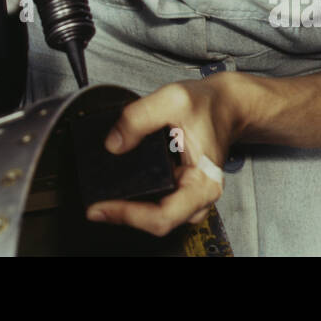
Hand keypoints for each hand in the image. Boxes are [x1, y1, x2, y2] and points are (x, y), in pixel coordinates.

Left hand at [85, 76, 240, 236]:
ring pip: (157, 216)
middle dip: (125, 216)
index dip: (130, 216)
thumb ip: (138, 117)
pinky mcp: (181, 188)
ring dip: (129, 211)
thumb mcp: (172, 99)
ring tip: (102, 199)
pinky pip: (158, 203)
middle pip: (158, 221)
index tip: (104, 207)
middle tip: (95, 207)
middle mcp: (199, 195)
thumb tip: (113, 144)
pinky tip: (119, 190)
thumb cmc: (208, 104)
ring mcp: (190, 195)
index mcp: (203, 182)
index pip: (164, 215)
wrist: (225, 103)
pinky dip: (137, 200)